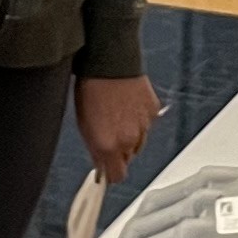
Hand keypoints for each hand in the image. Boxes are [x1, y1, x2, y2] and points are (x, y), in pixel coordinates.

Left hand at [75, 70, 161, 184]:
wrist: (108, 61)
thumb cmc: (90, 88)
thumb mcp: (84, 124)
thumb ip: (95, 148)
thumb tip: (100, 163)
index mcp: (108, 146)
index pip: (117, 176)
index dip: (110, 173)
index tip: (106, 168)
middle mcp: (129, 140)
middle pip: (128, 158)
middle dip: (119, 150)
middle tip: (109, 132)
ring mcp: (144, 126)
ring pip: (139, 142)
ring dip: (131, 135)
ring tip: (118, 115)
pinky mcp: (153, 111)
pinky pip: (148, 124)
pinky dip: (140, 119)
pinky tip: (128, 105)